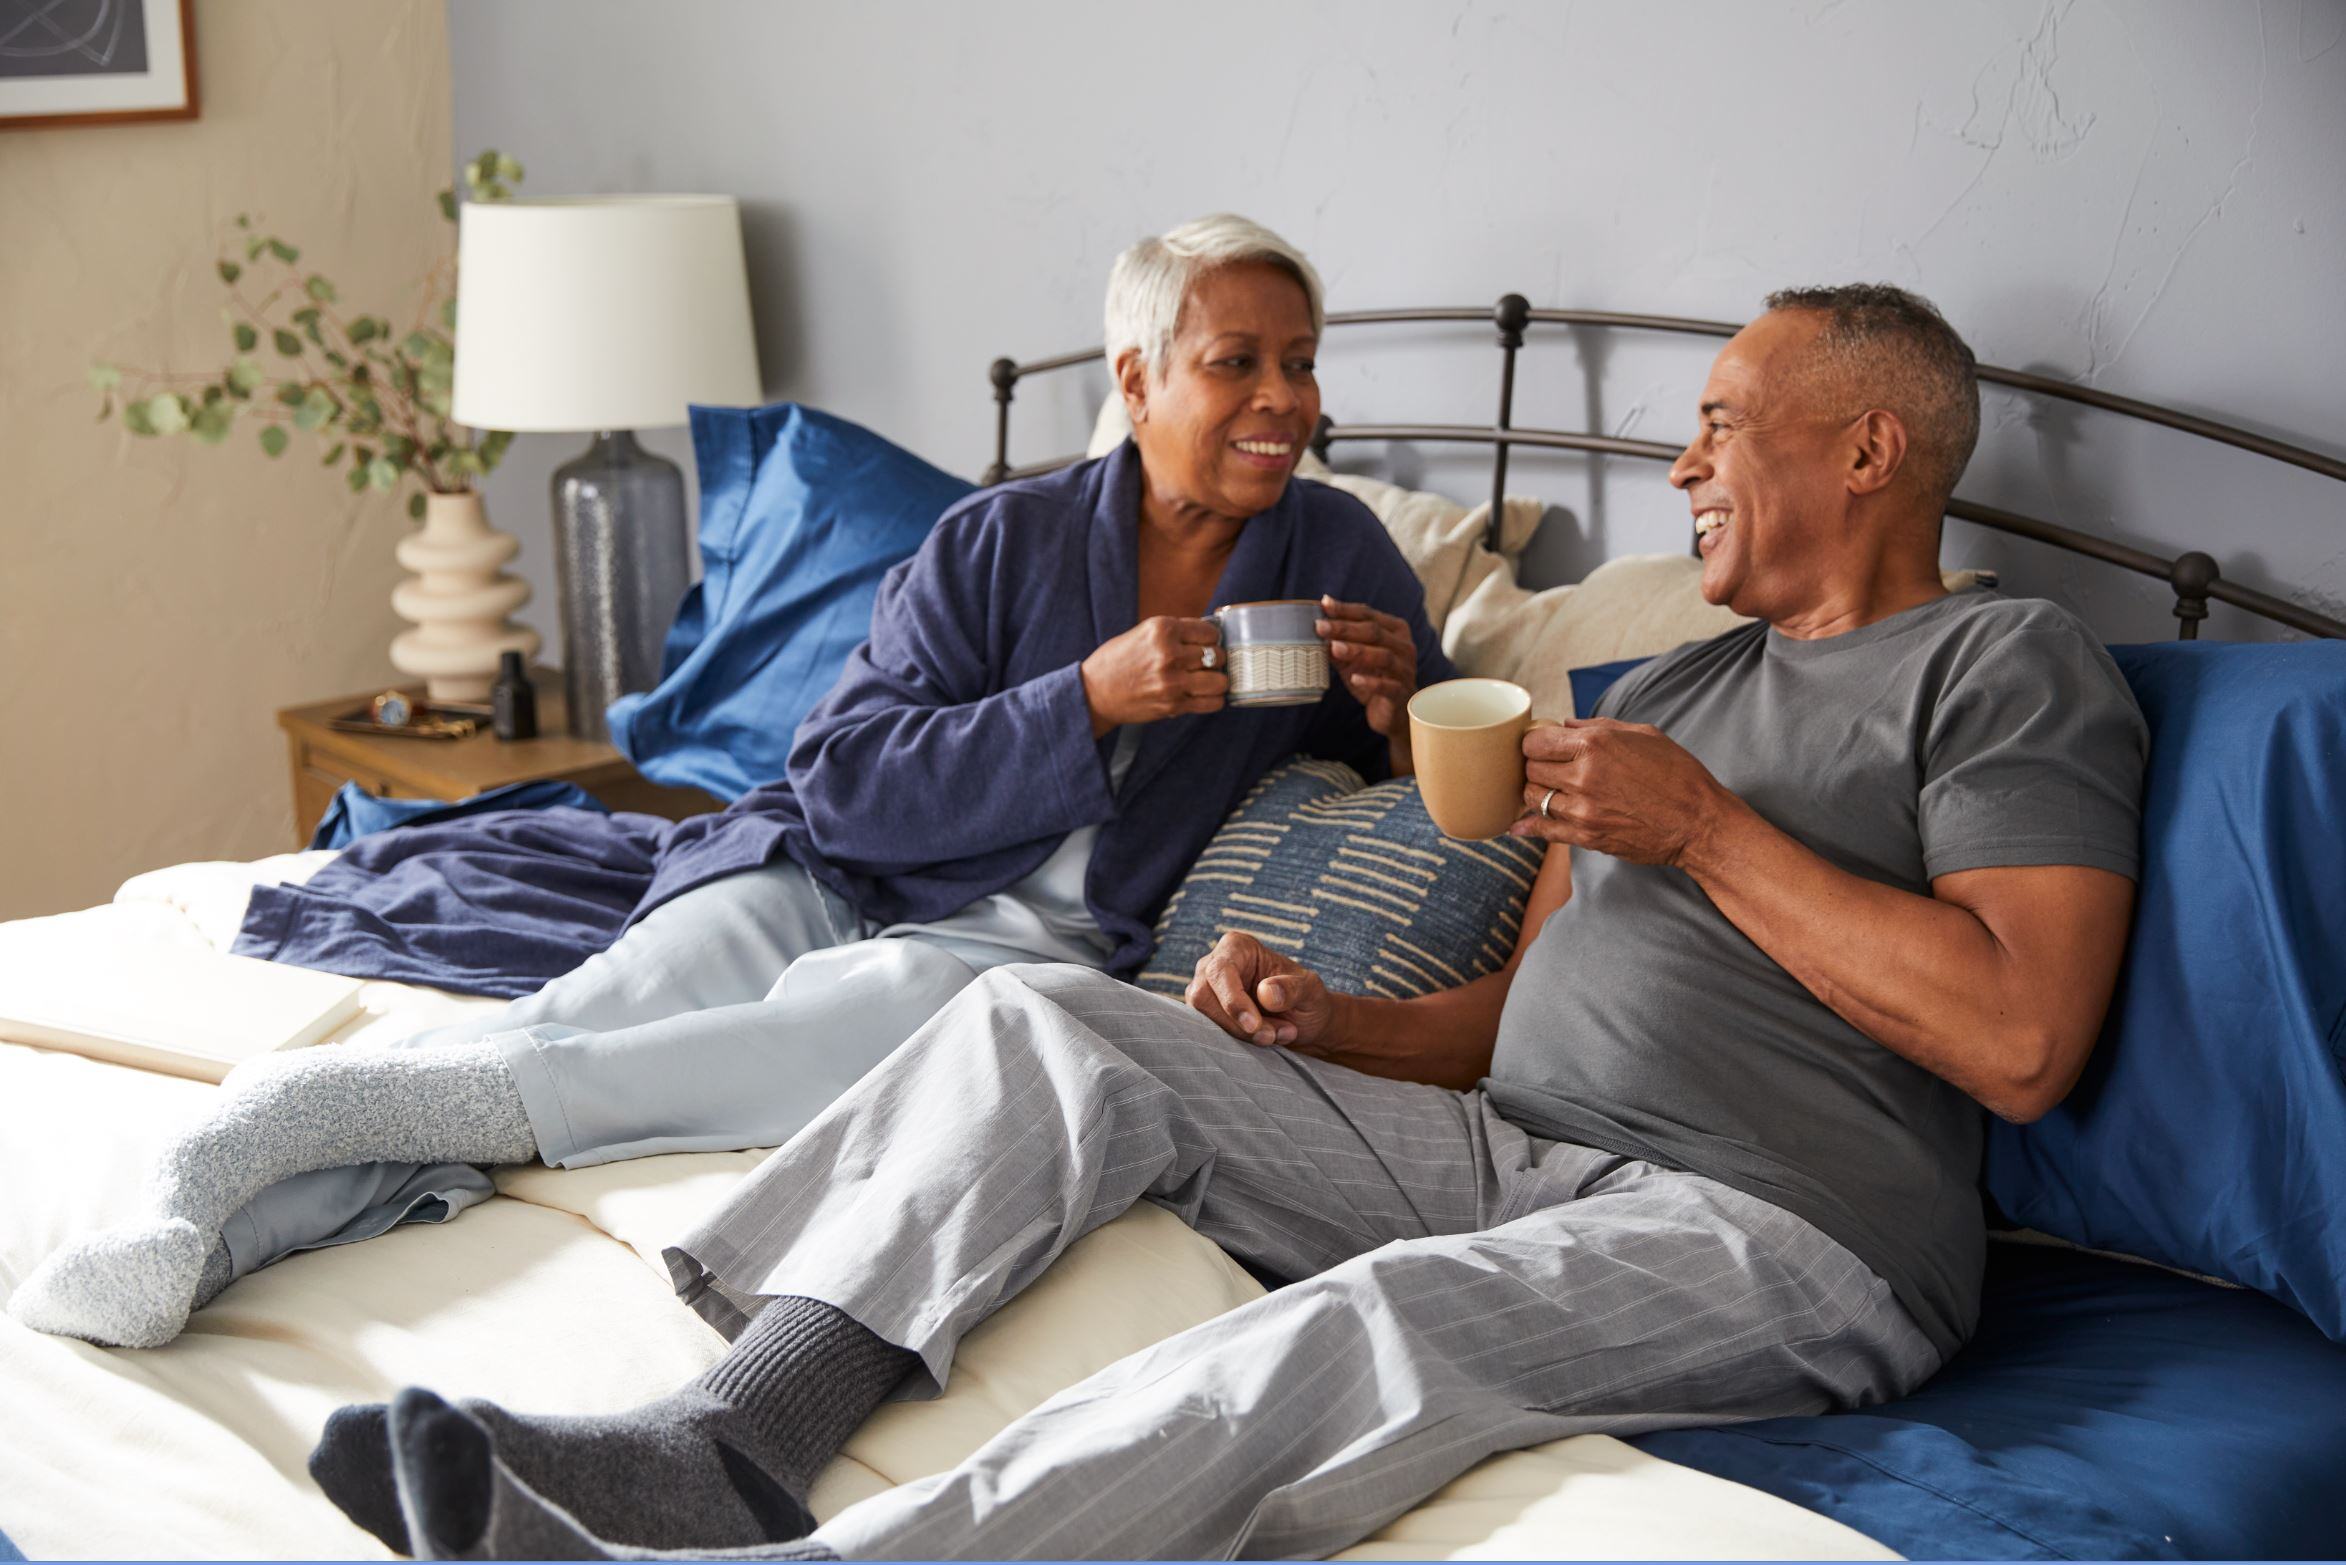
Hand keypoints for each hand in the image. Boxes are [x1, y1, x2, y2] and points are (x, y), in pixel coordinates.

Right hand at [1080, 616, 1227, 734]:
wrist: (1094, 692)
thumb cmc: (1117, 661)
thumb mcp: (1143, 633)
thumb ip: (1176, 632)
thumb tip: (1210, 633)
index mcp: (1162, 629)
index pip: (1209, 632)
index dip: (1210, 639)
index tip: (1205, 644)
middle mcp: (1169, 654)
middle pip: (1217, 655)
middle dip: (1215, 660)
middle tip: (1206, 664)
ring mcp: (1172, 682)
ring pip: (1220, 681)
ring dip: (1217, 681)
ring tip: (1208, 680)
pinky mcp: (1173, 705)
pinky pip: (1211, 703)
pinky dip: (1214, 700)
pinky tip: (1206, 695)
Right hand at [1185, 931, 1338, 1050]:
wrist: (1304, 1022)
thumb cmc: (1306, 998)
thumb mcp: (1310, 990)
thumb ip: (1291, 988)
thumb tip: (1265, 993)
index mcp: (1237, 947)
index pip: (1220, 970)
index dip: (1232, 1000)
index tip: (1253, 1025)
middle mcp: (1214, 965)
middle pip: (1204, 997)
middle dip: (1238, 1024)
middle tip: (1272, 1036)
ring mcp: (1206, 991)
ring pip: (1204, 1019)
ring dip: (1241, 1035)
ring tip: (1278, 1035)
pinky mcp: (1206, 1015)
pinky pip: (1209, 1033)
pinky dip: (1238, 1042)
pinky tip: (1265, 1039)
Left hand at [1317, 596, 1418, 740]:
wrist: (1394, 713)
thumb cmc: (1374, 678)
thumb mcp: (1353, 659)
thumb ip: (1337, 644)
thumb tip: (1313, 630)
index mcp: (1394, 631)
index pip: (1368, 614)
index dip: (1345, 609)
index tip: (1323, 604)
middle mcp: (1404, 647)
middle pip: (1374, 632)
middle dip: (1345, 628)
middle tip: (1319, 626)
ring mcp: (1405, 670)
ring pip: (1383, 656)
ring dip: (1357, 651)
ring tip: (1334, 648)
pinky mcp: (1402, 693)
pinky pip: (1388, 686)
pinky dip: (1371, 682)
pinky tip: (1354, 679)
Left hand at [1510, 717, 1732, 866]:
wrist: (1699, 822)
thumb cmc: (1677, 773)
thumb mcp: (1643, 735)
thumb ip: (1598, 727)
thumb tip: (1565, 725)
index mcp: (1595, 744)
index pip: (1535, 742)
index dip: (1534, 743)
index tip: (1541, 747)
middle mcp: (1584, 775)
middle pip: (1530, 769)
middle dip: (1535, 767)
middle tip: (1547, 769)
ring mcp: (1583, 809)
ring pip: (1534, 798)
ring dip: (1537, 794)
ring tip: (1549, 791)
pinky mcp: (1587, 837)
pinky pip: (1544, 830)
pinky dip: (1528, 826)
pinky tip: (1519, 825)